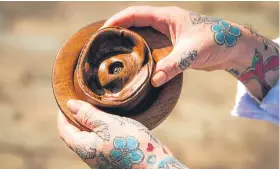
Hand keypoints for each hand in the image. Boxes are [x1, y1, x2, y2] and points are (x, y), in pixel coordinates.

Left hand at [58, 99, 187, 168]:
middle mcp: (89, 154)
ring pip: (87, 137)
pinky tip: (106, 119)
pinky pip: (98, 140)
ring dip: (86, 122)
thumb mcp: (108, 125)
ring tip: (92, 106)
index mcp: (83, 147)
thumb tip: (70, 105)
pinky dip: (97, 128)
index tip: (66, 98)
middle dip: (73, 117)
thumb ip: (88, 115)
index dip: (63, 113)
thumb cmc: (132, 144)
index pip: (64, 129)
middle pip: (74, 134)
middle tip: (78, 100)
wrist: (155, 164)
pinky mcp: (111, 156)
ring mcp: (100, 157)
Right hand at [102, 6, 278, 99]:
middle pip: (135, 23)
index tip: (103, 31)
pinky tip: (135, 64)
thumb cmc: (216, 42)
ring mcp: (168, 35)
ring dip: (129, 43)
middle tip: (104, 45)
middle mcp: (165, 23)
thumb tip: (154, 81)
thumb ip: (173, 65)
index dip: (118, 20)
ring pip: (142, 36)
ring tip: (114, 55)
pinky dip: (141, 53)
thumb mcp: (193, 52)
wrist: (233, 48)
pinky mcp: (172, 46)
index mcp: (167, 17)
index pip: (135, 13)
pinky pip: (151, 47)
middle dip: (119, 31)